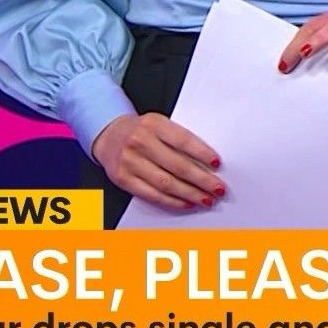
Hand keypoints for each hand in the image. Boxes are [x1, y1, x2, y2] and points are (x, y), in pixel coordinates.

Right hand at [90, 112, 224, 210]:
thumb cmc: (141, 130)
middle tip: (218, 188)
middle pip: (177, 165)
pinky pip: (152, 194)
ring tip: (206, 199)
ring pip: (166, 183)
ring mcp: (130, 162)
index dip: (202, 153)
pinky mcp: (123, 179)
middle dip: (202, 180)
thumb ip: (180, 139)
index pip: (183, 141)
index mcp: (154, 124)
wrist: (109, 134)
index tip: (217, 164)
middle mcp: (140, 142)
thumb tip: (208, 161)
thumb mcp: (160, 124)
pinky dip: (172, 201)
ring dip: (190, 194)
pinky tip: (187, 202)